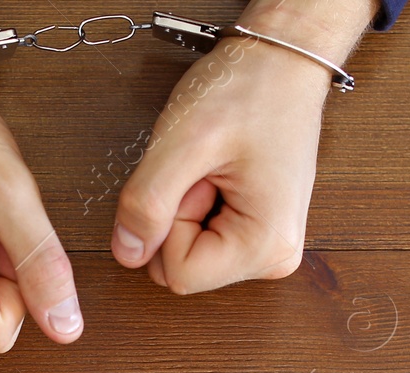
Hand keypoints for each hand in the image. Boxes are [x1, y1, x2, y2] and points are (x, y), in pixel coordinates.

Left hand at [110, 0, 372, 293]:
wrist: (282, 62)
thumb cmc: (248, 89)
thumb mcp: (184, 141)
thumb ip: (148, 202)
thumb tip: (127, 254)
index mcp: (266, 246)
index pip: (179, 273)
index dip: (169, 222)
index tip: (196, 176)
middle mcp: (275, 258)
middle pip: (185, 268)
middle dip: (178, 216)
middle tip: (205, 168)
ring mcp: (269, 247)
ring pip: (191, 254)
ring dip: (187, 208)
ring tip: (216, 166)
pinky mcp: (260, 234)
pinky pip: (204, 238)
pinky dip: (198, 205)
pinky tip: (221, 172)